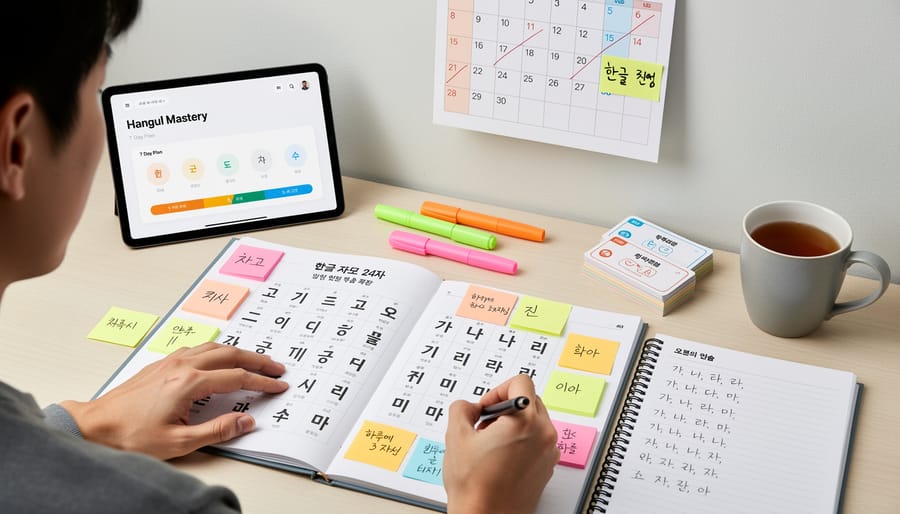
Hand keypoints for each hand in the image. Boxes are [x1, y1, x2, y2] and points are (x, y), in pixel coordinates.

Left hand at [61, 342, 288, 459]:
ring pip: (213, 346)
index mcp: (189, 383)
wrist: (94, 426)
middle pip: (230, 354)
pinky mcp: (161, 365)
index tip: (278, 385)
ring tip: (254, 360)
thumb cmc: (130, 435)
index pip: (237, 378)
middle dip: (257, 360)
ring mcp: (170, 362)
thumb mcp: (179, 441)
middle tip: (276, 367)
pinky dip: (217, 350)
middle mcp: (182, 366)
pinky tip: (218, 357)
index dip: (262, 382)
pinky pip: (197, 349)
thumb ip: (218, 430)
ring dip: (238, 352)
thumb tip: (246, 421)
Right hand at [443, 374, 558, 513]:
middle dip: (506, 407)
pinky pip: (538, 441)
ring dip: (514, 424)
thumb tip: (469, 406)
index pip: (521, 382)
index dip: (498, 390)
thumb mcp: (456, 436)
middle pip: (531, 400)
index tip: (486, 406)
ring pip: (535, 421)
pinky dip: (522, 441)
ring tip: (491, 443)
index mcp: (525, 421)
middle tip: (485, 424)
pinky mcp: (548, 467)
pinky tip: (501, 456)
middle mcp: (544, 434)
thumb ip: (462, 408)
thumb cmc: (475, 486)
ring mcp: (549, 452)